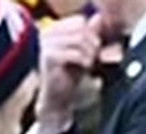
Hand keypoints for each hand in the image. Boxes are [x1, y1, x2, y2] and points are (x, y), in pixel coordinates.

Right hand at [34, 14, 102, 131]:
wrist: (55, 102)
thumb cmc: (68, 79)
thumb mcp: (82, 55)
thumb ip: (88, 36)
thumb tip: (98, 18)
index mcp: (54, 30)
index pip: (79, 21)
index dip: (92, 34)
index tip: (96, 49)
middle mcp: (48, 33)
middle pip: (80, 28)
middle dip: (92, 43)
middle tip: (94, 59)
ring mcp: (46, 44)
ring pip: (79, 39)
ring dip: (90, 53)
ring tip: (89, 65)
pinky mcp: (49, 57)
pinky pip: (73, 53)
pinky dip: (84, 60)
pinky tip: (85, 68)